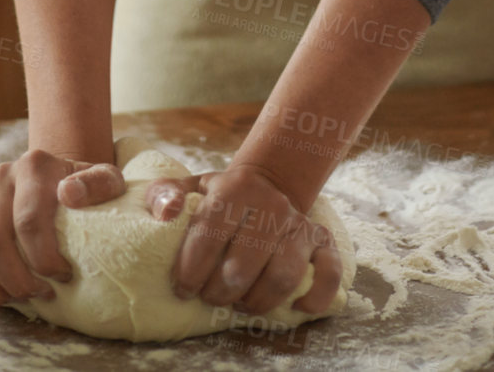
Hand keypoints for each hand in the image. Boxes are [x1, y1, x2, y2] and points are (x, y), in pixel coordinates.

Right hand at [0, 149, 125, 305]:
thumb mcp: (105, 182)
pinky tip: (2, 290)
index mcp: (34, 164)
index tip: (64, 276)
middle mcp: (1, 173)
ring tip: (21, 297)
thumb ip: (99, 184)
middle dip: (17, 278)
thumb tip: (69, 194)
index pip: (28, 221)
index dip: (43, 259)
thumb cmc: (83, 188)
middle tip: (42, 294)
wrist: (55, 175)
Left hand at [146, 160, 342, 318]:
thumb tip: (165, 213)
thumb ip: (164, 194)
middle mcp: (272, 204)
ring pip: (283, 277)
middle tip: (210, 297)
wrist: (267, 184)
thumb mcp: (190, 188)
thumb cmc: (221, 197)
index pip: (210, 235)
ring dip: (257, 302)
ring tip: (240, 303)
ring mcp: (299, 224)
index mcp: (236, 188)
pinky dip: (315, 297)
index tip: (183, 288)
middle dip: (220, 293)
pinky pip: (329, 273)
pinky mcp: (322, 241)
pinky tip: (295, 308)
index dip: (191, 270)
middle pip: (243, 267)